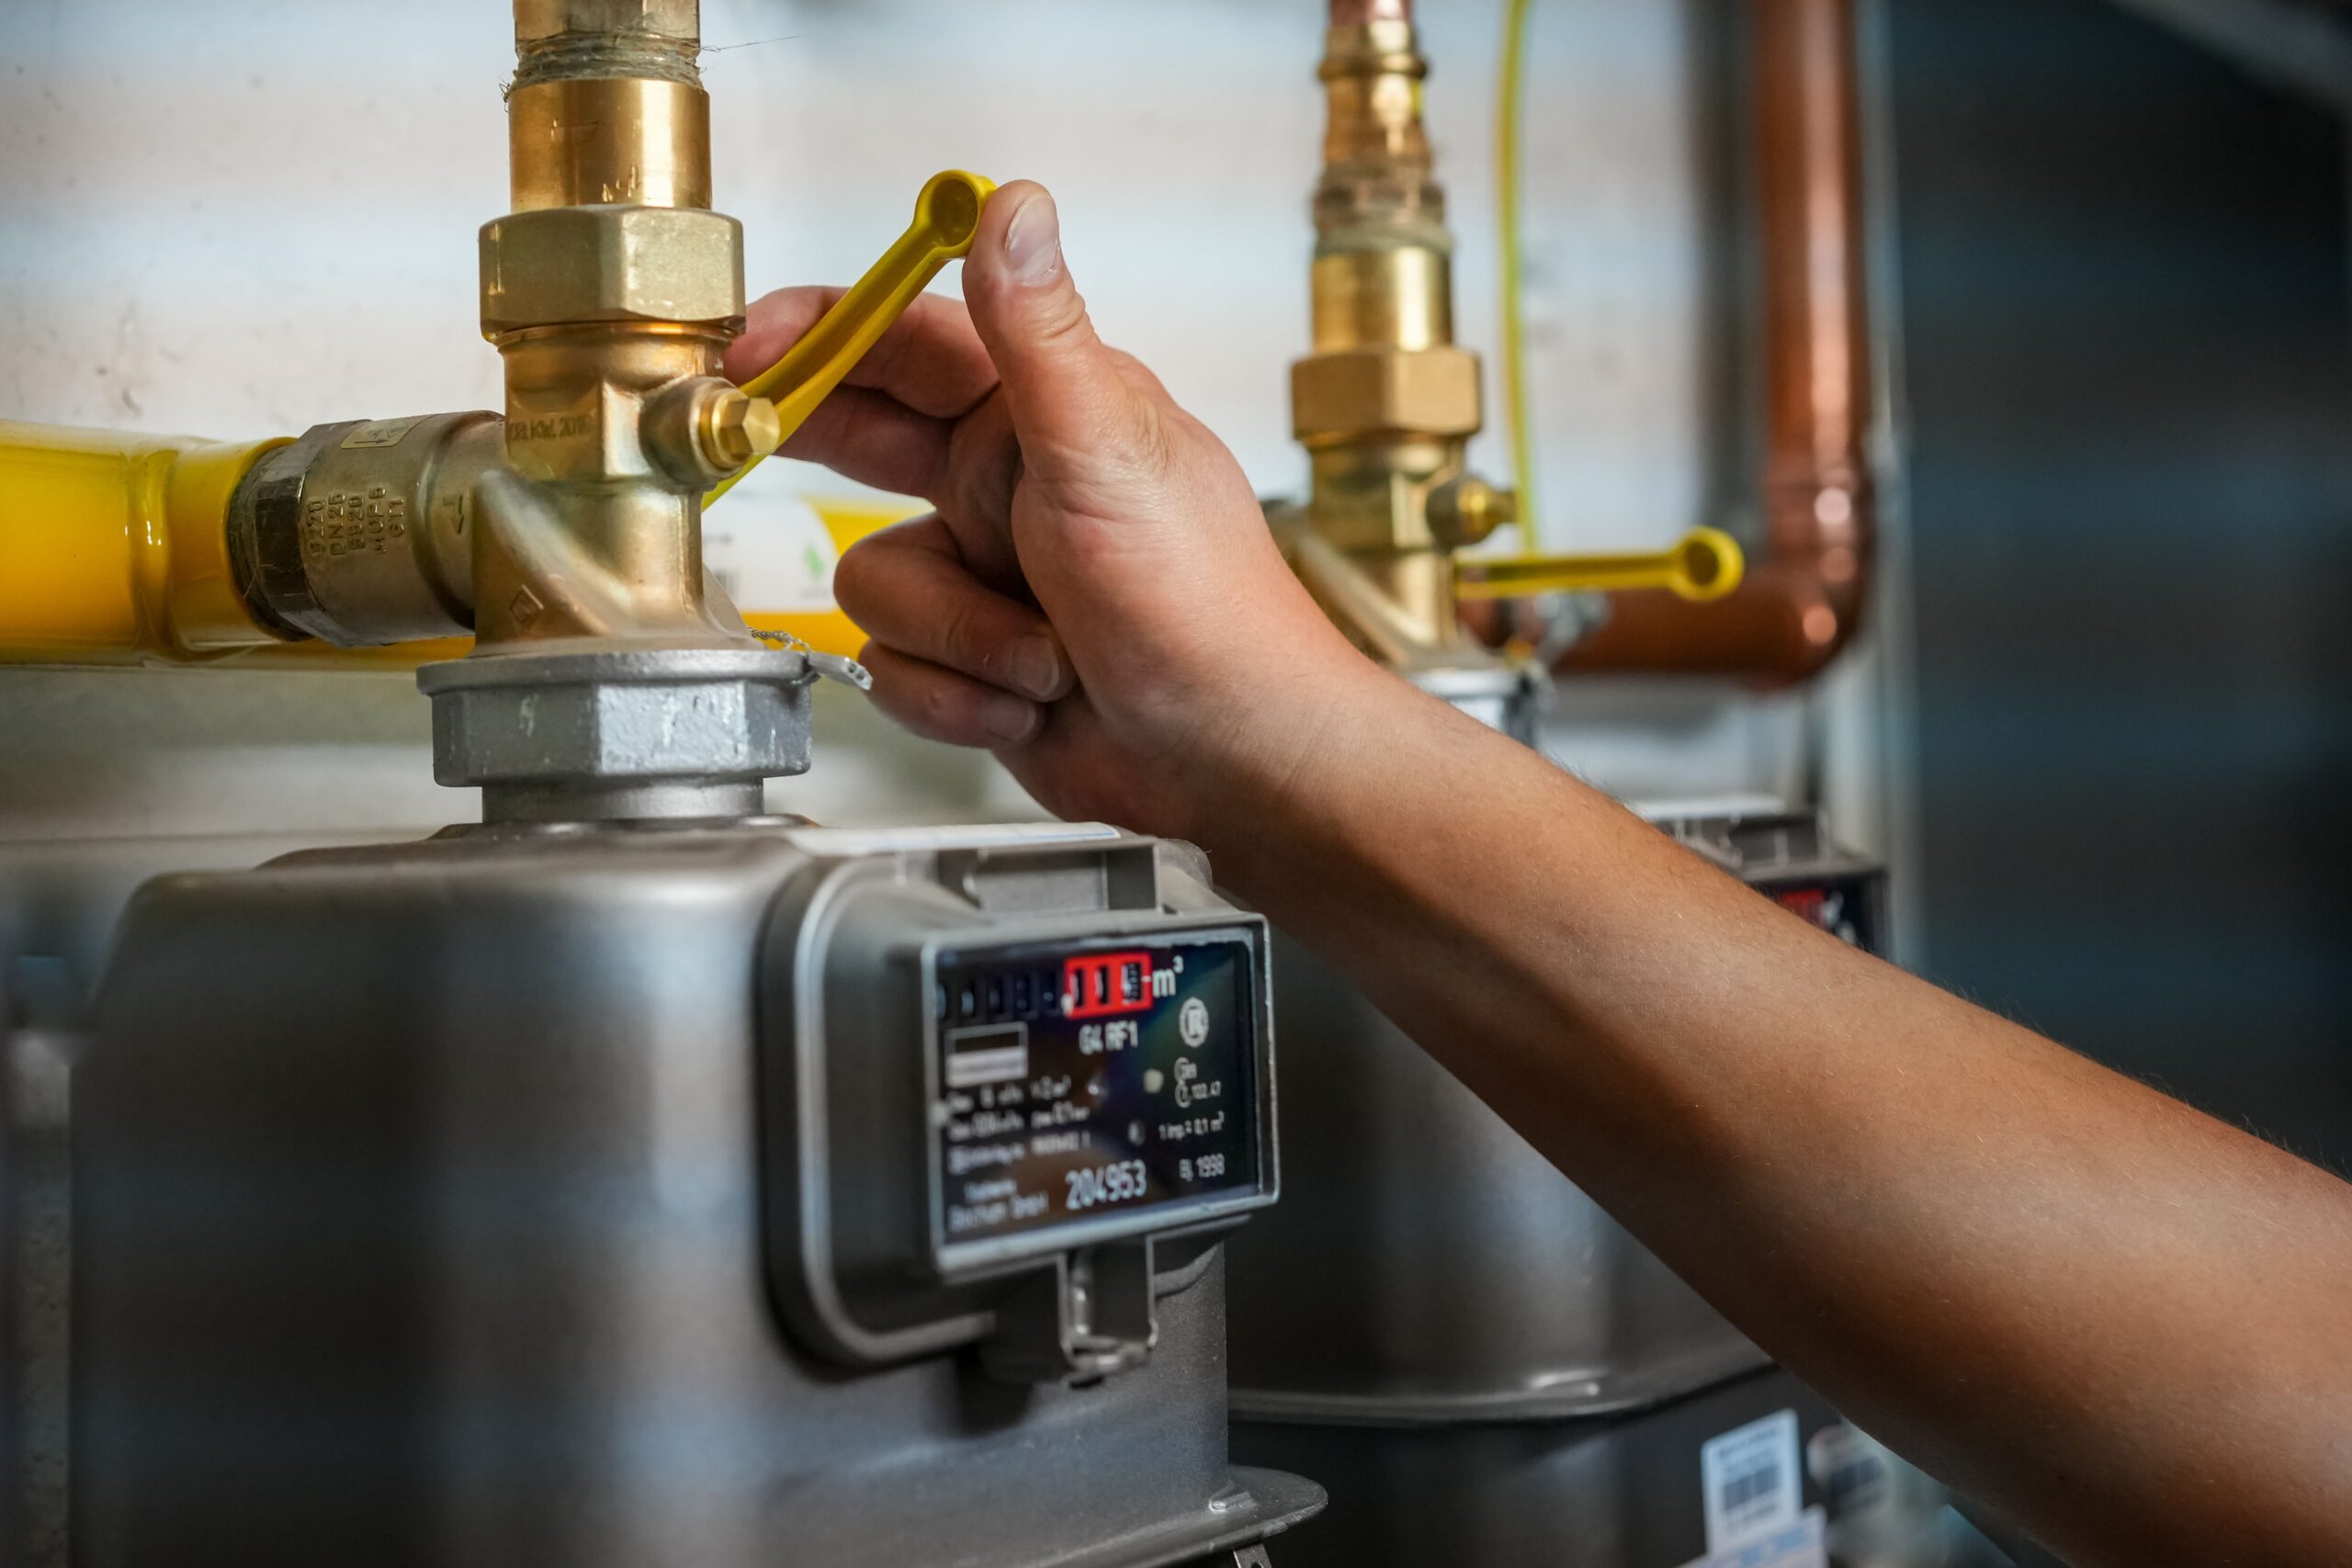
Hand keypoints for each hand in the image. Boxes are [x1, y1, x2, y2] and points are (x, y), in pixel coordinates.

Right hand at [729, 181, 1371, 842]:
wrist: (1229, 762)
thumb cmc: (1201, 606)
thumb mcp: (1106, 454)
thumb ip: (1040, 334)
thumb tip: (1010, 203)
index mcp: (1043, 411)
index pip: (905, 340)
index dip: (816, 333)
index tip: (744, 348)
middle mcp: (1005, 482)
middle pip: (859, 438)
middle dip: (815, 448)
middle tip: (744, 438)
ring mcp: (985, 573)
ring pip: (874, 581)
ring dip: (953, 635)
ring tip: (1042, 654)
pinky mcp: (971, 659)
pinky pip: (893, 664)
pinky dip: (955, 696)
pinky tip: (1030, 703)